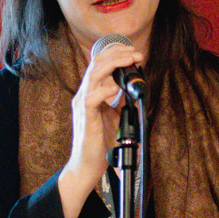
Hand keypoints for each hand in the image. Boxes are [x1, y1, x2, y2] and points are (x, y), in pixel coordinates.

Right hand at [56, 39, 144, 217]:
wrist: (88, 165)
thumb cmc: (99, 142)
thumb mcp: (114, 116)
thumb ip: (120, 101)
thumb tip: (133, 88)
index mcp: (90, 92)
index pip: (98, 63)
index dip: (115, 54)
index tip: (133, 53)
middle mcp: (84, 94)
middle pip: (96, 63)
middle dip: (117, 54)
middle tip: (135, 54)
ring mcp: (82, 105)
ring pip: (93, 75)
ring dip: (113, 65)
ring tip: (129, 61)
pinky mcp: (86, 118)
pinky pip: (92, 98)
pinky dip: (106, 90)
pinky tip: (118, 87)